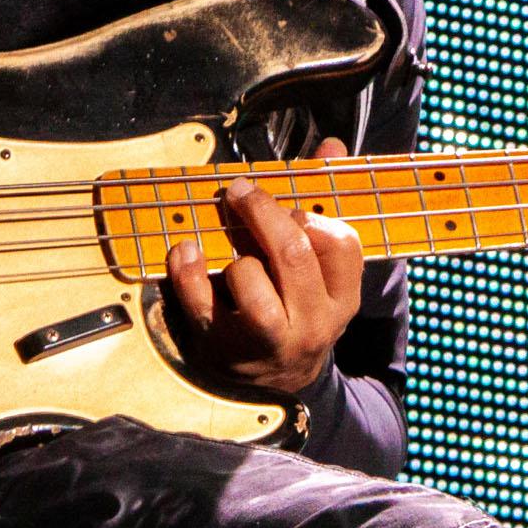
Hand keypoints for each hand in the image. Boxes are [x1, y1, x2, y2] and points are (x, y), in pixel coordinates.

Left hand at [164, 139, 365, 395]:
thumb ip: (325, 203)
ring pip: (250, 281)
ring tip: (228, 250)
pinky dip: (186, 271)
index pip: (342, 245)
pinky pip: (200, 303)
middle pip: (292, 255)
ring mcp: (267, 341)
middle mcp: (312, 324)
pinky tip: (185, 250)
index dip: (312, 216)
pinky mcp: (223, 349)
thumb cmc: (297, 306)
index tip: (290, 206)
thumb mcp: (321, 269)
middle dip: (262, 212)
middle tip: (240, 190)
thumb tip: (332, 145)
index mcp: (342, 300)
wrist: (276, 382)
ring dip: (235, 255)